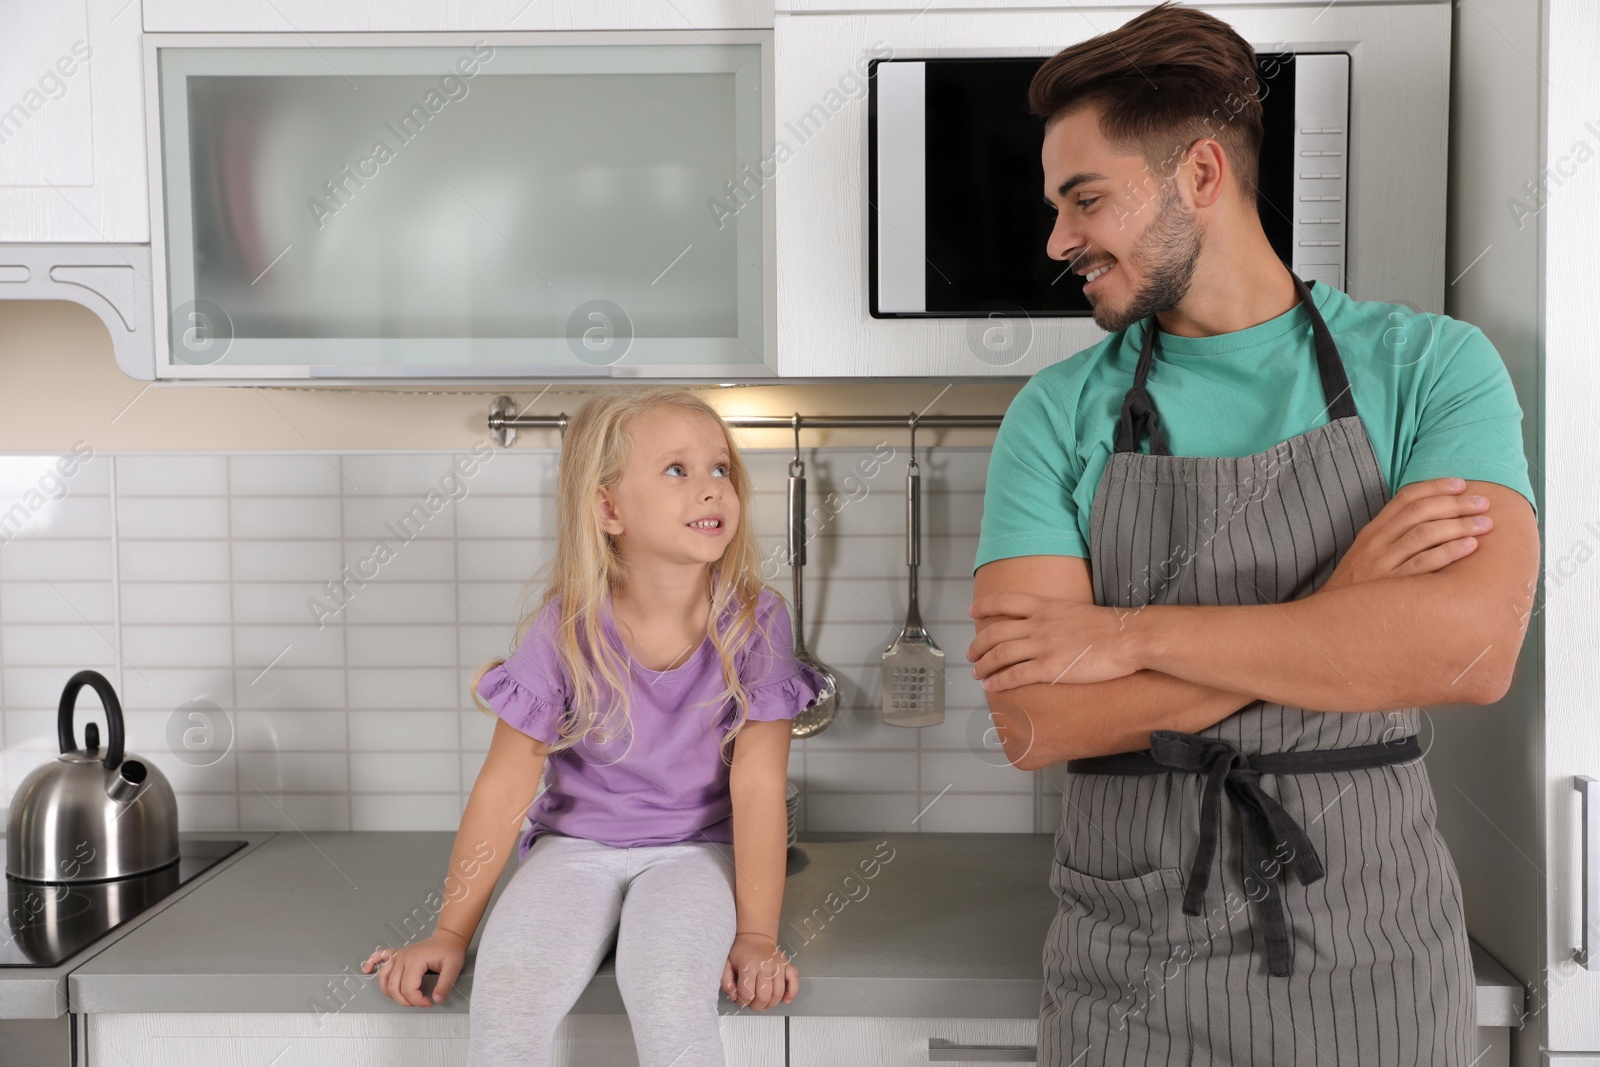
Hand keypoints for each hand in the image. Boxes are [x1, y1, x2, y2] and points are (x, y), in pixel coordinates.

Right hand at [361, 930, 466, 1007]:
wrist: (448, 937)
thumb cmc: (450, 949)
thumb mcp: (454, 967)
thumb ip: (445, 985)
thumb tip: (436, 999)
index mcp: (415, 960)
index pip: (407, 989)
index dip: (417, 1001)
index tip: (428, 1002)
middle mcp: (403, 957)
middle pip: (393, 987)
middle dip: (405, 1001)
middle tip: (420, 1002)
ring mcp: (398, 955)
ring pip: (383, 978)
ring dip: (390, 992)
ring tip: (403, 998)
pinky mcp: (397, 955)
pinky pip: (379, 957)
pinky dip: (371, 963)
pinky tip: (367, 970)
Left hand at [721, 933, 796, 1010]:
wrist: (755, 937)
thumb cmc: (741, 951)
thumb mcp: (726, 964)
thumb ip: (725, 981)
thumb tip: (734, 996)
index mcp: (749, 965)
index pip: (747, 994)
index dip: (742, 1002)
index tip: (740, 999)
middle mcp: (765, 966)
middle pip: (764, 997)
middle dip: (756, 1006)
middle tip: (752, 1004)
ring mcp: (778, 965)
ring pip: (778, 993)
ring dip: (770, 1004)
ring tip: (763, 1002)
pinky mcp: (787, 965)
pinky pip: (794, 981)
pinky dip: (792, 993)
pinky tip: (785, 999)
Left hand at [965, 592, 1139, 691]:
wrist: (1126, 638)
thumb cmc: (1108, 627)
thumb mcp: (1075, 610)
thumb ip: (1055, 616)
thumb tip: (1048, 625)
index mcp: (1044, 606)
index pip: (1004, 601)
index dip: (984, 606)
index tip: (972, 611)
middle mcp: (1038, 625)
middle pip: (995, 632)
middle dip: (977, 644)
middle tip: (970, 653)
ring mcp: (1042, 646)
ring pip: (999, 655)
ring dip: (983, 665)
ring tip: (976, 673)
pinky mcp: (1049, 668)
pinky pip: (1015, 676)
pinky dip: (998, 681)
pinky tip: (991, 687)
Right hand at [1320, 477, 1489, 593]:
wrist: (1330, 622)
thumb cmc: (1357, 590)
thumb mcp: (1366, 556)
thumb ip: (1392, 538)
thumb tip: (1430, 521)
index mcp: (1372, 532)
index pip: (1405, 498)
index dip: (1435, 487)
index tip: (1461, 484)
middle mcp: (1376, 544)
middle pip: (1420, 512)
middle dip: (1456, 504)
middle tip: (1483, 503)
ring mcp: (1383, 564)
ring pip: (1425, 534)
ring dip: (1460, 525)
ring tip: (1485, 524)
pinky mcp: (1392, 586)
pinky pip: (1425, 564)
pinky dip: (1450, 552)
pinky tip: (1470, 547)